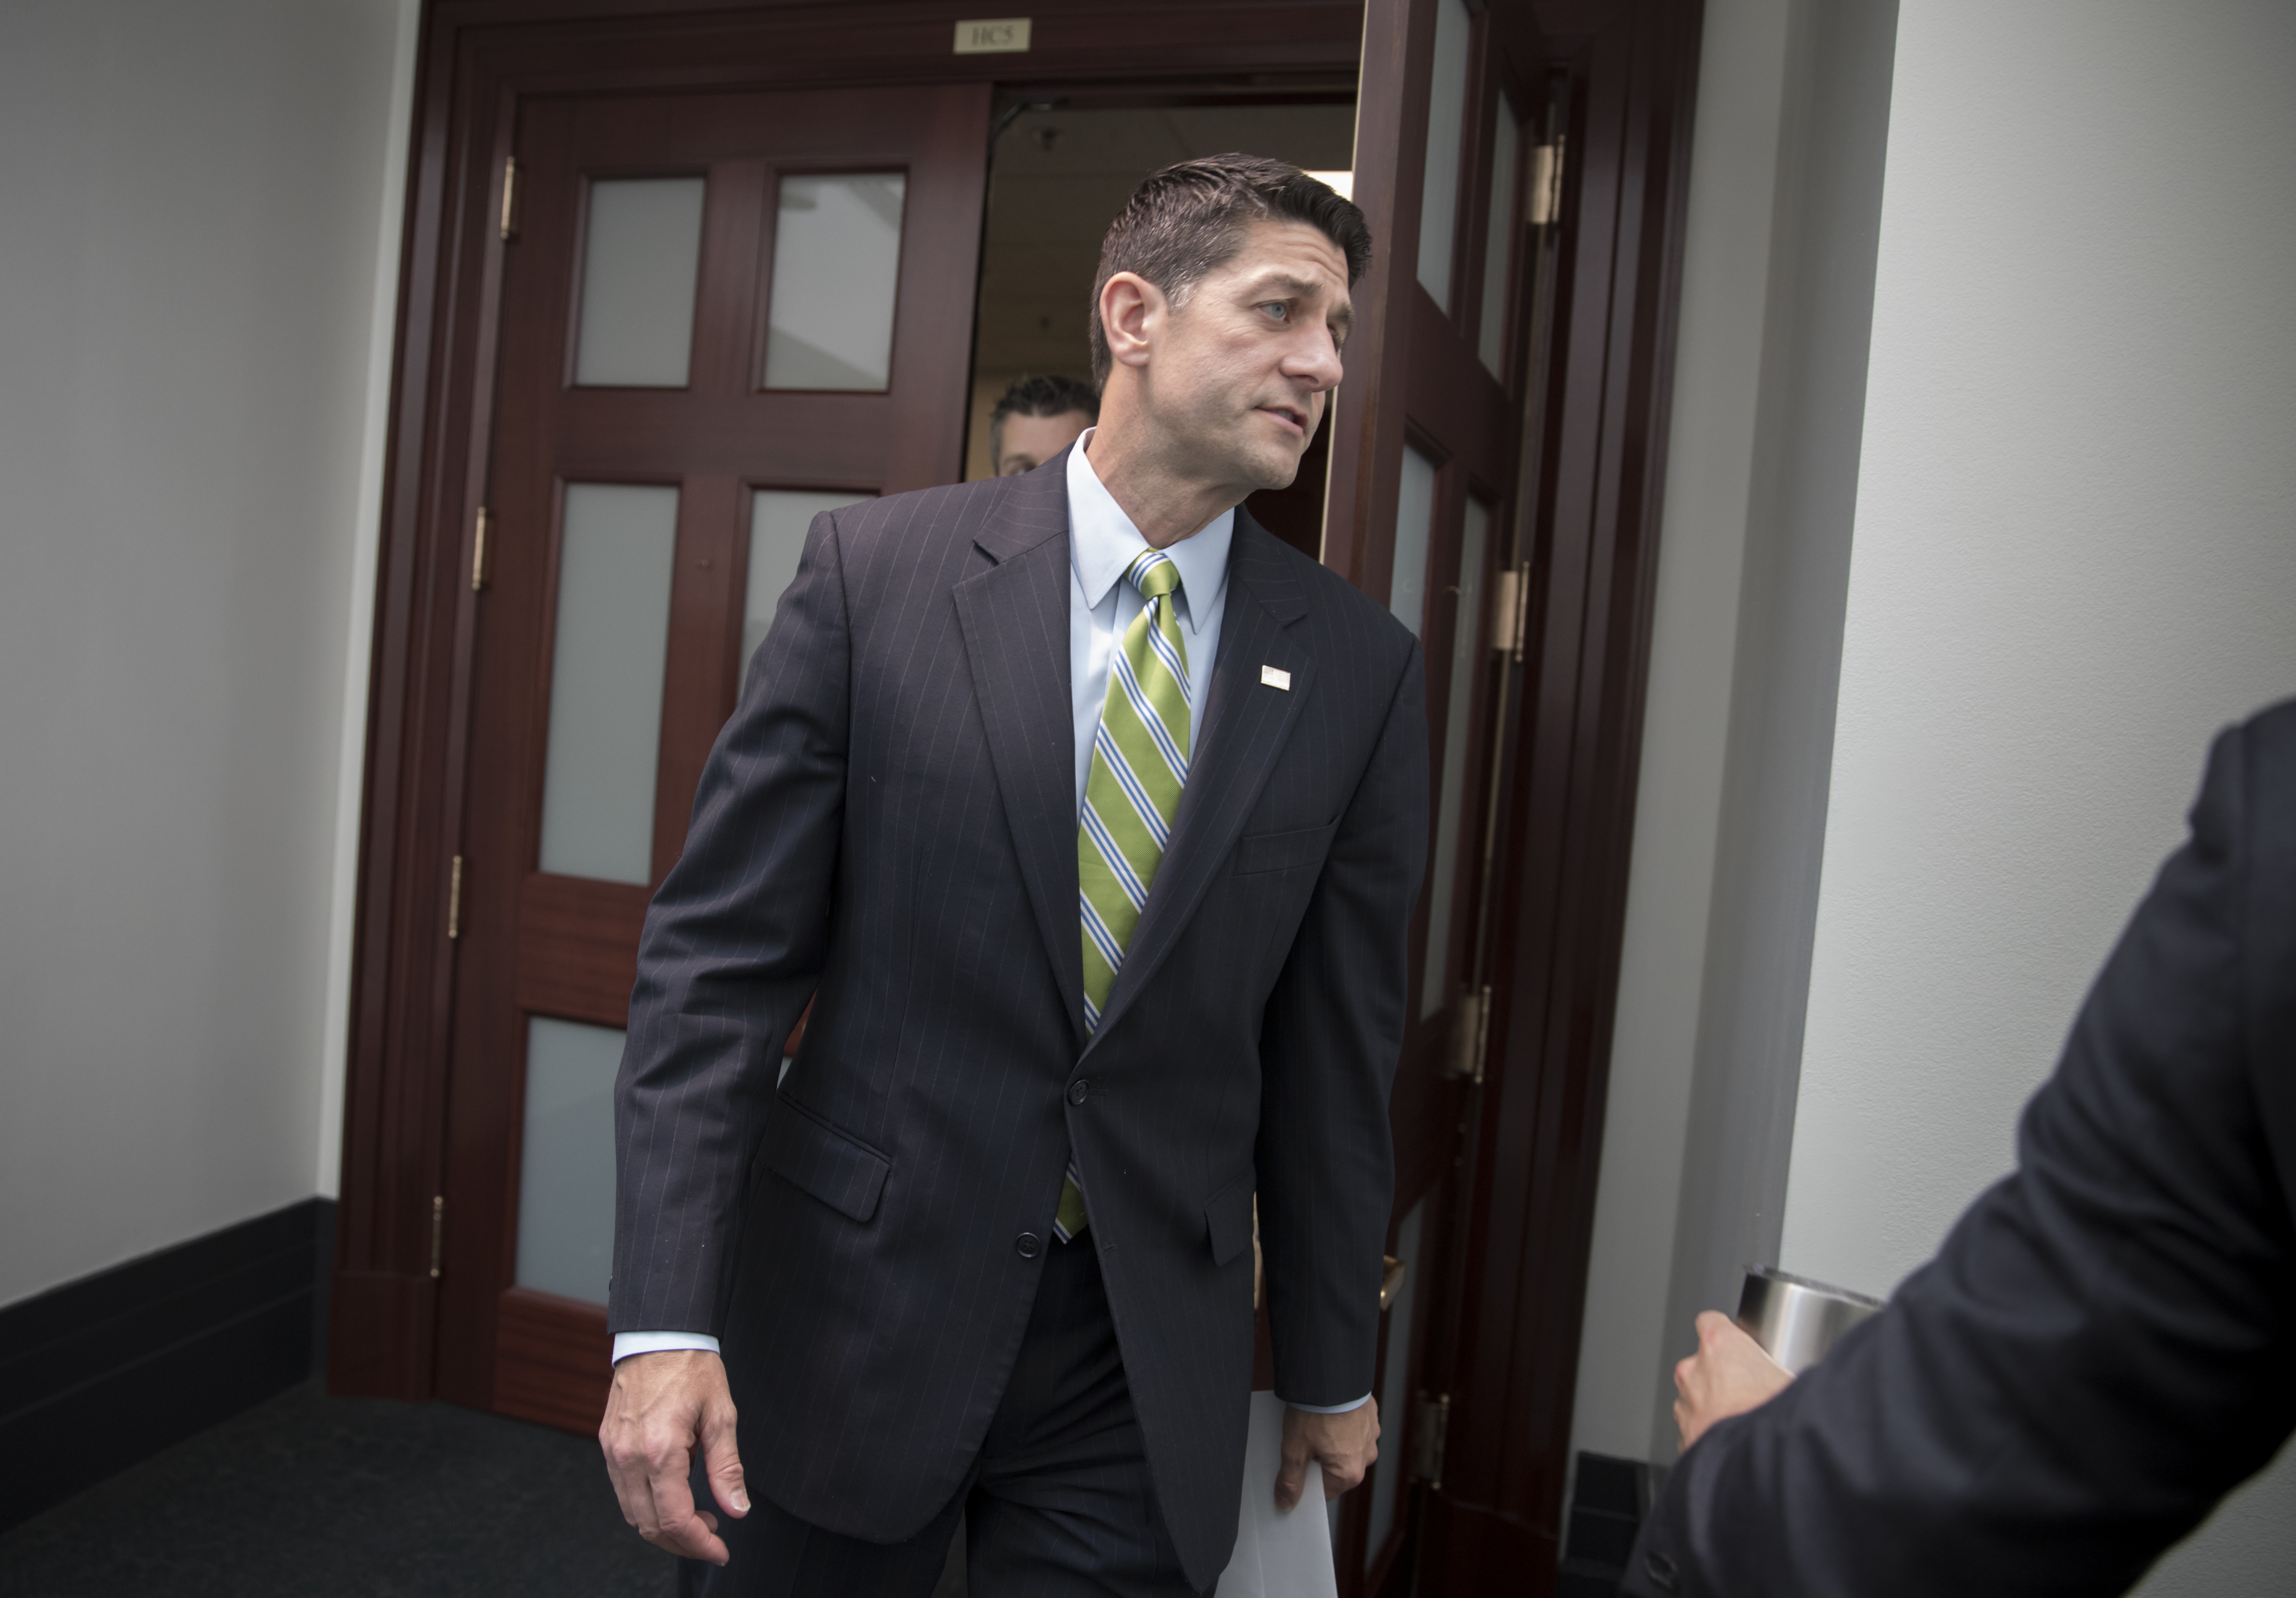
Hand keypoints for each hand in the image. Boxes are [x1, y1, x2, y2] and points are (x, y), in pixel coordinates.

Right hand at [599, 1349, 748, 1562]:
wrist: (658, 1333)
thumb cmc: (691, 1366)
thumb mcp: (721, 1414)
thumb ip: (727, 1467)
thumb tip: (736, 1509)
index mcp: (659, 1450)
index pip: (675, 1519)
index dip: (699, 1543)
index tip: (720, 1550)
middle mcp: (629, 1456)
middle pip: (650, 1525)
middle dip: (682, 1543)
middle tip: (711, 1539)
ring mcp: (613, 1452)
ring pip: (632, 1514)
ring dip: (663, 1528)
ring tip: (696, 1520)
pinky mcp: (608, 1445)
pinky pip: (623, 1492)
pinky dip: (646, 1507)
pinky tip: (672, 1497)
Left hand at [1275, 1400, 1378, 1510]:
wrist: (1332, 1372)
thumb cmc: (1314, 1411)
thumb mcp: (1295, 1448)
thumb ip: (1291, 1479)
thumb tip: (1286, 1504)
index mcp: (1350, 1473)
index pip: (1324, 1491)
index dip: (1305, 1483)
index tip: (1292, 1473)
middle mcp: (1366, 1457)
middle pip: (1336, 1470)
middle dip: (1316, 1460)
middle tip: (1298, 1443)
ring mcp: (1371, 1435)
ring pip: (1345, 1448)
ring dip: (1329, 1441)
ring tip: (1310, 1425)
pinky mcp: (1371, 1415)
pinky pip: (1353, 1429)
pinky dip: (1340, 1425)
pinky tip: (1324, 1414)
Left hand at [1673, 1311, 1793, 1450]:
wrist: (1764, 1462)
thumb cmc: (1780, 1418)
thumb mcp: (1793, 1381)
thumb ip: (1778, 1370)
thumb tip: (1796, 1377)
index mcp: (1720, 1345)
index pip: (1711, 1322)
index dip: (1724, 1334)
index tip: (1734, 1346)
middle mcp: (1693, 1371)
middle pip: (1701, 1365)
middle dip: (1720, 1379)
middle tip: (1748, 1397)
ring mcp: (1685, 1406)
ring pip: (1694, 1400)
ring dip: (1712, 1409)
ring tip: (1741, 1425)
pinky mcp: (1684, 1438)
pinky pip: (1694, 1432)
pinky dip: (1708, 1437)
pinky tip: (1733, 1447)